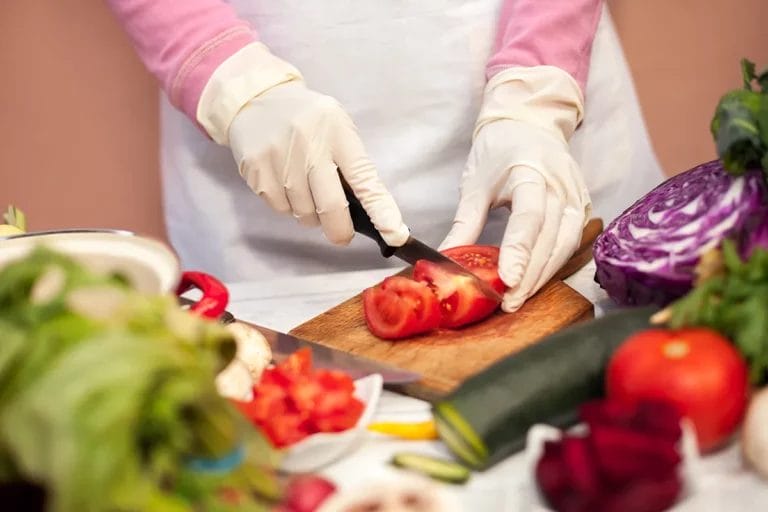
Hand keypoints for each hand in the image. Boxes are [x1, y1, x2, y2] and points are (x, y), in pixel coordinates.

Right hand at [197, 43, 408, 246]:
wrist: (256, 99)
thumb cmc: (308, 120)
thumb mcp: (337, 127)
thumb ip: (352, 164)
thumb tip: (367, 212)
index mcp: (338, 133)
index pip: (364, 179)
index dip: (381, 210)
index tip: (395, 234)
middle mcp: (309, 145)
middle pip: (331, 207)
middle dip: (340, 230)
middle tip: (342, 235)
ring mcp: (280, 158)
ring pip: (304, 213)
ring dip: (311, 214)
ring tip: (306, 191)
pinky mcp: (257, 171)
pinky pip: (280, 209)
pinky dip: (287, 206)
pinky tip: (285, 185)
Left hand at [440, 67, 591, 311]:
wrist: (530, 122)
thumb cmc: (499, 150)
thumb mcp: (475, 183)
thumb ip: (464, 223)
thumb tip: (446, 260)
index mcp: (531, 173)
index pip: (529, 218)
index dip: (519, 252)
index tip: (508, 281)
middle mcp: (560, 185)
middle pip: (551, 239)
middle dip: (530, 275)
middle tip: (509, 302)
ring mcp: (576, 196)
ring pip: (566, 245)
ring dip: (544, 275)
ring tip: (520, 298)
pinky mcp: (582, 206)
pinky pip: (572, 241)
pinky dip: (554, 264)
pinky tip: (536, 279)